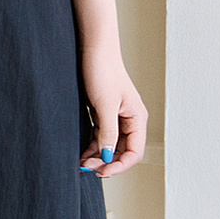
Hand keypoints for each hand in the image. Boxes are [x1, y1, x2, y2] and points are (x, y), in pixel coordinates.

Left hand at [79, 45, 147, 178]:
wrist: (93, 47)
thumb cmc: (102, 71)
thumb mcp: (104, 106)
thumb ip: (107, 133)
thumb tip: (107, 156)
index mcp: (137, 118)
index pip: (134, 152)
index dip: (119, 165)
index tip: (102, 171)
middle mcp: (130, 119)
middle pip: (122, 150)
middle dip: (106, 161)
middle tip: (87, 168)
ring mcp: (117, 115)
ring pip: (110, 144)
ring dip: (98, 155)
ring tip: (82, 162)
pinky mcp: (105, 111)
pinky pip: (102, 134)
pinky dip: (94, 144)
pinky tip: (83, 151)